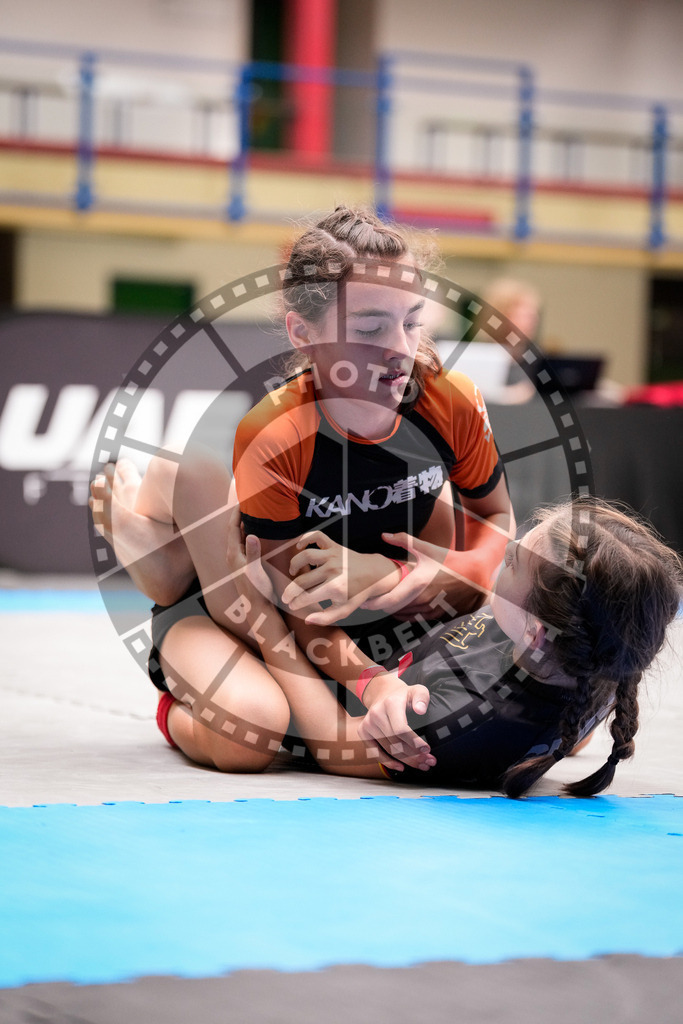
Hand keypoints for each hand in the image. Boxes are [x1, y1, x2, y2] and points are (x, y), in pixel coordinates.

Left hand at [225, 502, 274, 603]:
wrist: (258, 607)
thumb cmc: (257, 590)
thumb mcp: (255, 571)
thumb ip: (252, 552)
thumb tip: (250, 534)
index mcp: (233, 554)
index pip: (232, 527)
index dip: (236, 513)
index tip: (242, 500)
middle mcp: (233, 555)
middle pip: (234, 529)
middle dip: (240, 515)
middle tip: (249, 501)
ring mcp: (238, 559)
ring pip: (240, 536)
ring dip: (245, 523)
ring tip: (253, 512)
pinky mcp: (244, 563)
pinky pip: (245, 542)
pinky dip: (250, 532)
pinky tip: (258, 530)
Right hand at [282, 530, 398, 625]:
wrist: (374, 573)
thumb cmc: (357, 593)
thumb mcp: (345, 610)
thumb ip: (326, 618)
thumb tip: (307, 619)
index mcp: (335, 588)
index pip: (306, 597)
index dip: (295, 603)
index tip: (292, 605)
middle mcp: (333, 570)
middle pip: (303, 580)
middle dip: (290, 591)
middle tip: (286, 596)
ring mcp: (333, 556)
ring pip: (305, 556)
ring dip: (294, 564)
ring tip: (293, 573)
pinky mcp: (334, 546)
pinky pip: (317, 536)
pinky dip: (305, 538)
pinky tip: (300, 547)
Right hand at [356, 671, 435, 771]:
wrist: (382, 693)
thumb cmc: (403, 695)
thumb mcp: (417, 690)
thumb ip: (422, 698)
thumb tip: (421, 710)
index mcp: (390, 703)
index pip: (401, 729)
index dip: (414, 742)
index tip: (427, 749)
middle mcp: (376, 714)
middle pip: (396, 742)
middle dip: (414, 755)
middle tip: (429, 762)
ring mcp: (368, 724)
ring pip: (388, 749)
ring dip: (406, 760)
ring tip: (422, 765)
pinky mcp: (363, 732)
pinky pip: (374, 752)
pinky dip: (388, 762)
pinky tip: (401, 767)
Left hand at [362, 531, 473, 619]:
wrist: (474, 575)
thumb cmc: (449, 560)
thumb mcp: (427, 548)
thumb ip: (404, 540)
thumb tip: (384, 535)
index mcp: (417, 584)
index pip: (388, 601)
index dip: (373, 603)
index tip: (363, 600)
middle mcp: (422, 600)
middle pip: (392, 610)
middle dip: (379, 606)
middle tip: (368, 600)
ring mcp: (430, 610)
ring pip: (402, 615)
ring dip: (391, 610)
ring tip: (381, 601)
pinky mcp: (436, 615)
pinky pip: (414, 618)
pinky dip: (404, 613)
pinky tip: (399, 606)